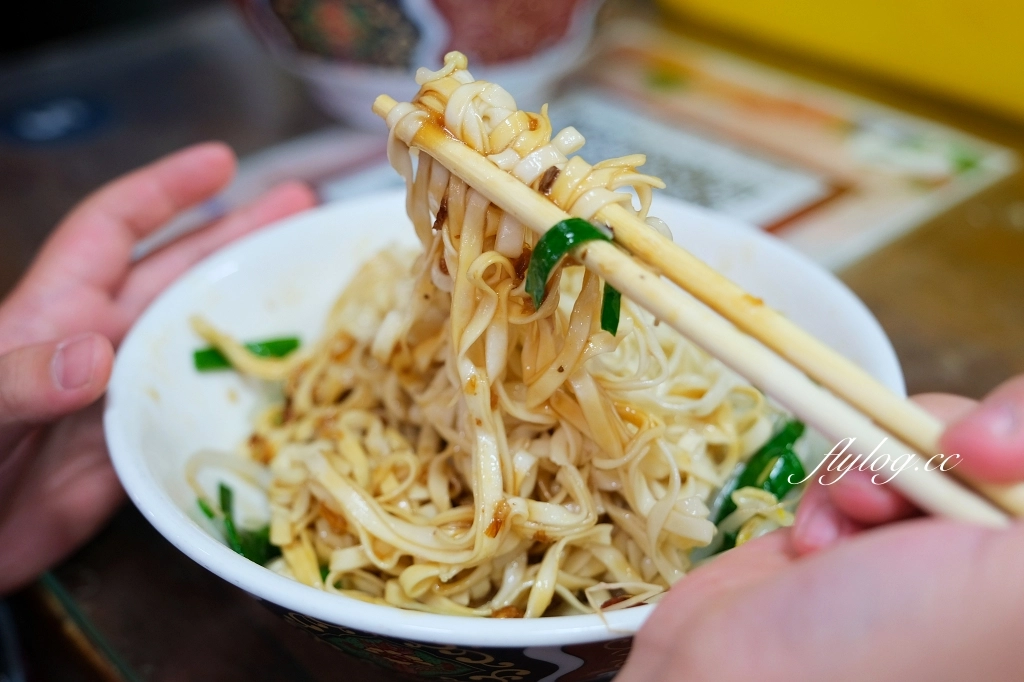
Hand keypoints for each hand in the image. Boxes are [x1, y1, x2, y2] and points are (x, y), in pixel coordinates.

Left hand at [0, 143, 315, 593]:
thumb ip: (22, 378)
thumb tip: (96, 355)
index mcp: (58, 312)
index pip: (115, 228)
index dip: (166, 189)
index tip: (221, 161)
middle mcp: (102, 342)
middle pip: (181, 271)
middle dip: (240, 234)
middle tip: (302, 207)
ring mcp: (127, 393)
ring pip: (203, 334)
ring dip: (258, 306)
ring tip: (317, 281)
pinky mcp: (144, 445)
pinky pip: (207, 406)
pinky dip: (251, 388)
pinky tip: (293, 377)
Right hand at [616, 379, 1023, 681]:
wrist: (721, 681)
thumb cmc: (874, 657)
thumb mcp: (1009, 599)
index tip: (993, 455)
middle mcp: (992, 574)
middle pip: (1009, 454)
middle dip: (965, 444)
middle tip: (950, 457)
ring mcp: (934, 551)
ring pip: (940, 444)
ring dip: (886, 460)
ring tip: (853, 515)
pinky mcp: (868, 532)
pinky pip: (872, 456)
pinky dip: (838, 478)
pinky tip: (819, 535)